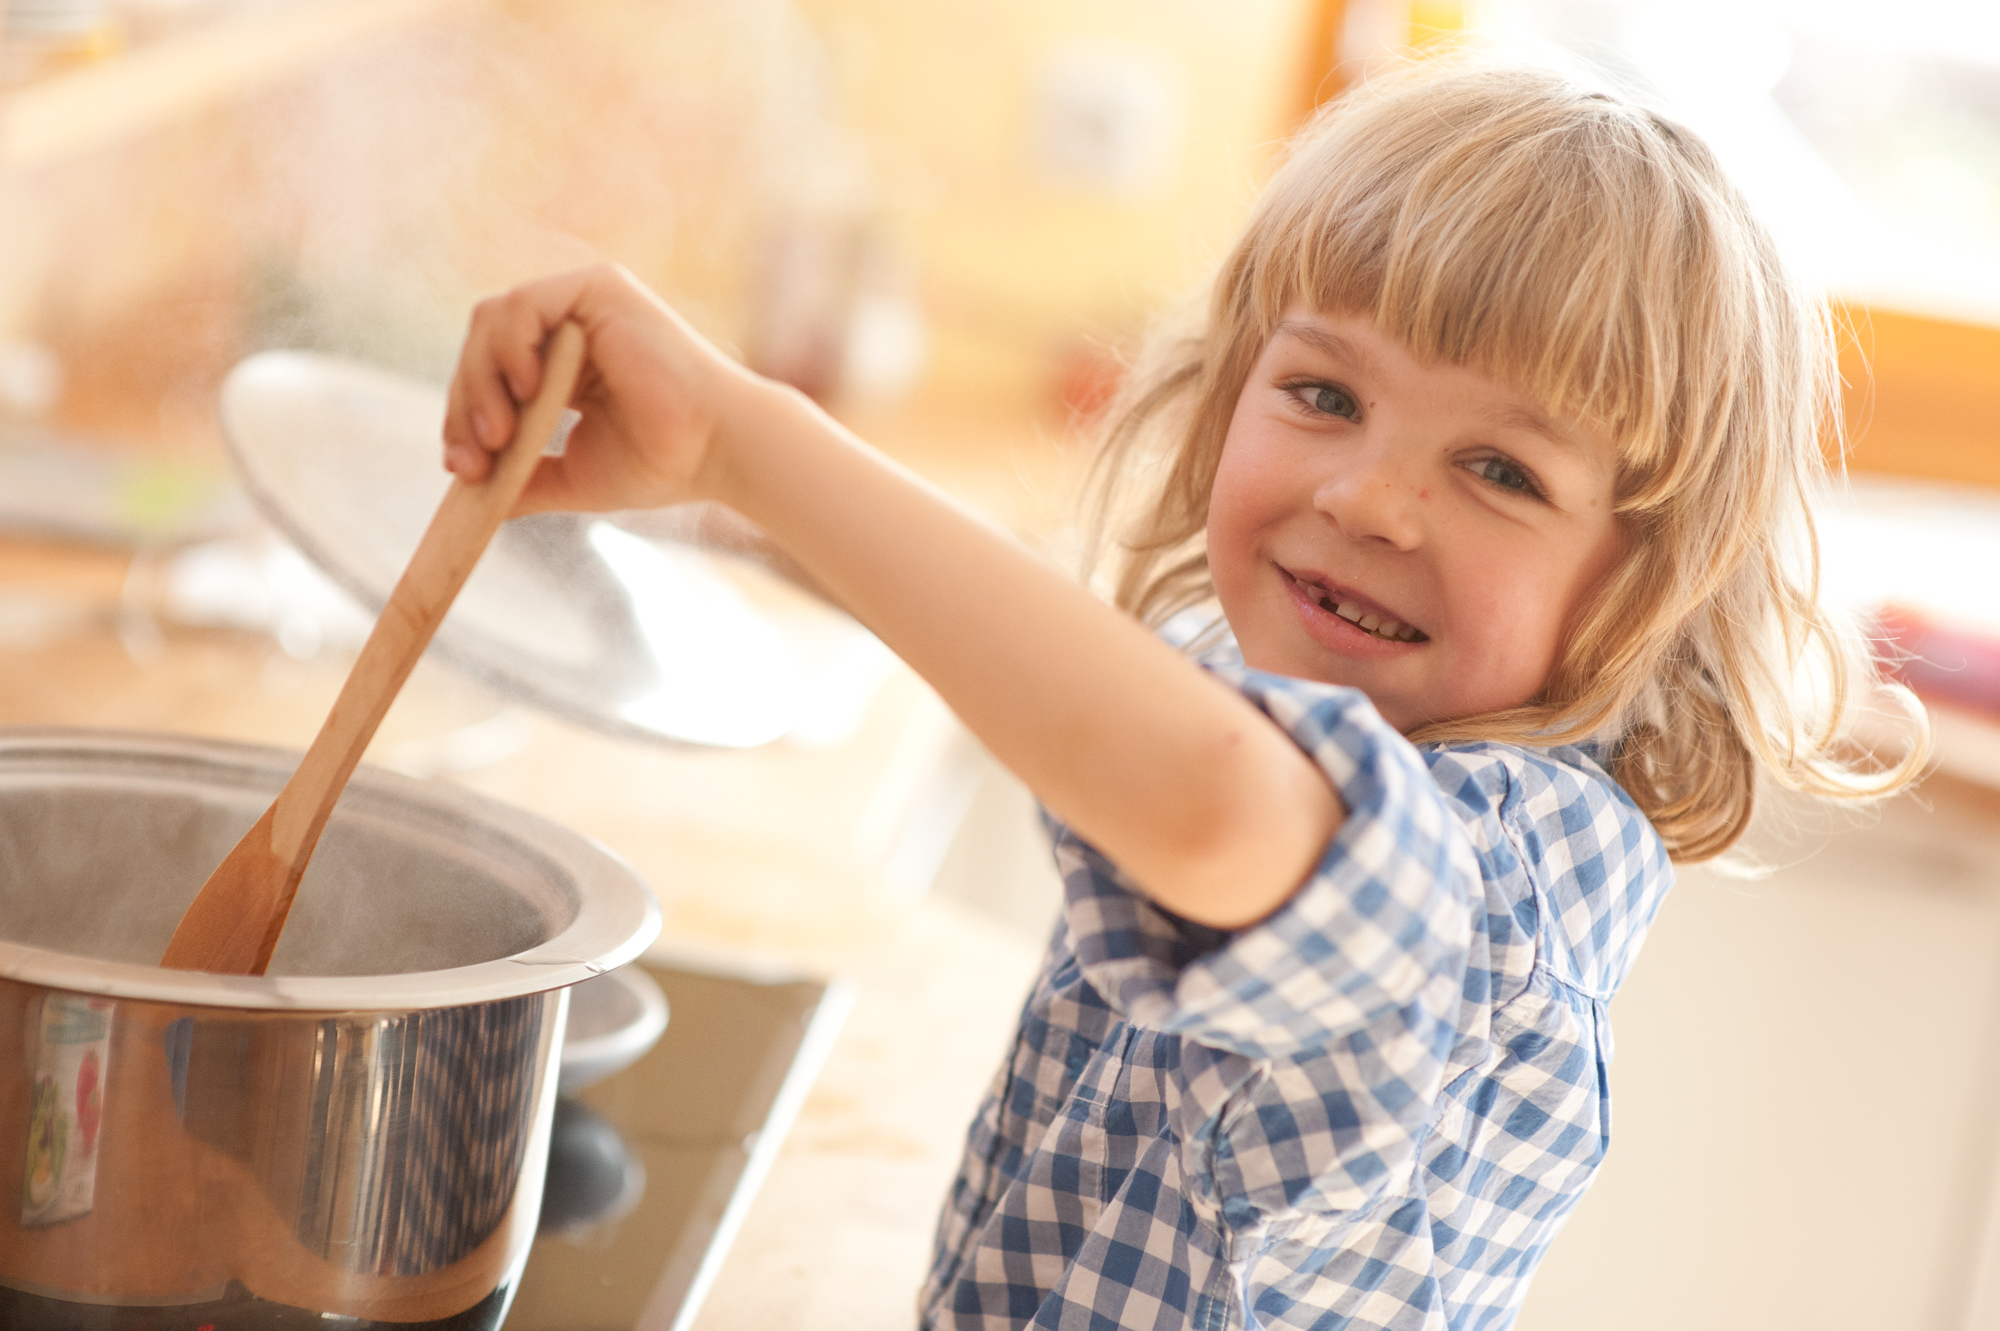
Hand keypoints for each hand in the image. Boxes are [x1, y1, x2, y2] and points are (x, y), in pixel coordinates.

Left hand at [442, 263, 765, 513]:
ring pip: (492, 322)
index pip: (489, 374)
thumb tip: (470, 496)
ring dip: (479, 381)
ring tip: (498, 434)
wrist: (718, 450)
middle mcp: (571, 323)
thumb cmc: (663, 462)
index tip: (462, 468)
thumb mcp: (575, 473)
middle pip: (482, 346)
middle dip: (465, 405)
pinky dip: (508, 348)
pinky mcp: (597, 289)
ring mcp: (583, 303)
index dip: (464, 417)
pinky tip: (524, 390)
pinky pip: (522, 306)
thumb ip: (525, 478)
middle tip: (471, 460)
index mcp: (565, 361)